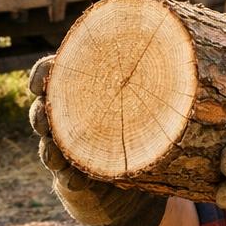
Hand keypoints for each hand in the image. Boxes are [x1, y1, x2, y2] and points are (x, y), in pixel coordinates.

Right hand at [28, 56, 167, 225]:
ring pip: (47, 143)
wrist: (134, 169)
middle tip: (46, 118)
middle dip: (40, 114)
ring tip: (55, 153)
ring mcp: (67, 145)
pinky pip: (63, 176)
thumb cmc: (144, 114)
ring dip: (48, 148)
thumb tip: (184, 46)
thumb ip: (154, 71)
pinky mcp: (73, 174)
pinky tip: (76, 180)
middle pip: (43, 108)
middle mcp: (67, 114)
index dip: (42, 73)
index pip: (51, 71)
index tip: (40, 82)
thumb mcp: (148, 89)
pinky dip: (68, 178)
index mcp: (81, 84)